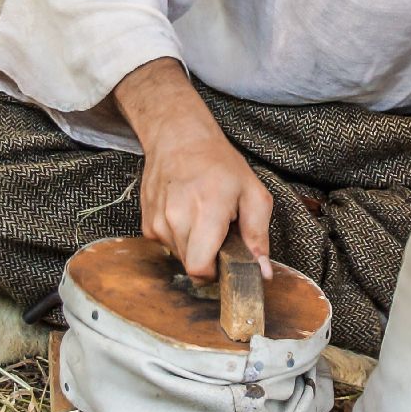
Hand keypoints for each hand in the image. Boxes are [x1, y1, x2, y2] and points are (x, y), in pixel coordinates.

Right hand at [114, 58, 274, 279]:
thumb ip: (258, 235)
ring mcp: (158, 222)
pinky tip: (186, 214)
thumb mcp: (253, 193)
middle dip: (208, 259)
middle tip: (219, 233)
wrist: (179, 138)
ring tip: (202, 218)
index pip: (200, 269)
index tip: (225, 260)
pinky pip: (167, 246)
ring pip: (179, 257)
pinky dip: (179, 238)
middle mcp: (176, 219)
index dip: (215, 273)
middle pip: (191, 266)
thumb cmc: (219, 164)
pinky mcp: (147, 224)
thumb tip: (263, 271)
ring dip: (194, 247)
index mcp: (206, 211)